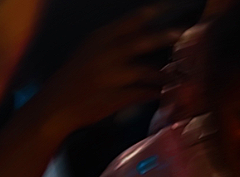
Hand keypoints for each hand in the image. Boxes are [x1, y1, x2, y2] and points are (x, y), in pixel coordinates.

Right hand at [37, 6, 180, 140]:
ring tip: (181, 76)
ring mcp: (112, 76)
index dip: (148, 14)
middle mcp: (106, 53)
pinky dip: (155, 93)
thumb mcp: (91, 52)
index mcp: (100, 39)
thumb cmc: (76, 77)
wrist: (57, 104)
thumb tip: (142, 35)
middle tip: (182, 33)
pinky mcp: (116, 98)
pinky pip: (143, 94)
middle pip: (140, 41)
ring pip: (146, 71)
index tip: (166, 6)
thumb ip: (114, 43)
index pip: (128, 22)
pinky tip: (164, 94)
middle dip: (163, 36)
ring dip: (165, 73)